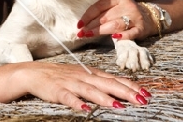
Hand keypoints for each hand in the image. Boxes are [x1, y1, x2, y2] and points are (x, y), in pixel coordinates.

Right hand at [15, 62, 150, 110]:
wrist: (34, 73)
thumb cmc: (60, 75)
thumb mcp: (82, 74)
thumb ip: (99, 81)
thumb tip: (121, 89)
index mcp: (90, 73)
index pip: (114, 79)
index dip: (131, 86)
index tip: (147, 94)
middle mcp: (83, 76)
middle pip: (107, 84)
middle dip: (125, 92)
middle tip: (141, 100)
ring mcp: (70, 83)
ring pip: (90, 90)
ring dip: (105, 98)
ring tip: (118, 106)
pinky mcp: (58, 91)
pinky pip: (69, 98)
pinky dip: (77, 103)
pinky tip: (85, 109)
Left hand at [77, 0, 153, 39]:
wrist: (149, 17)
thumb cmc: (126, 6)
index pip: (99, 6)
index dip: (87, 15)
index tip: (79, 24)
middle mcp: (128, 6)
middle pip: (104, 17)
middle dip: (90, 26)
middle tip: (80, 32)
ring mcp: (134, 18)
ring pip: (114, 25)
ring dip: (99, 31)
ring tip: (88, 35)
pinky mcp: (140, 29)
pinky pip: (131, 33)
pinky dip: (123, 36)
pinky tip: (115, 38)